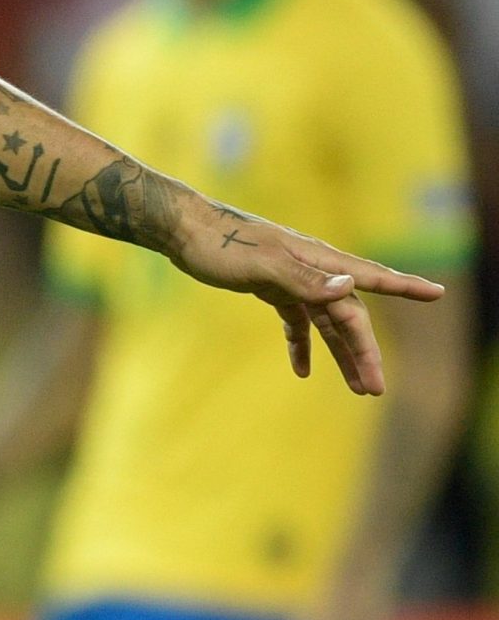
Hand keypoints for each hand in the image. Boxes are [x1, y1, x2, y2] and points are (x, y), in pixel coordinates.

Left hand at [165, 204, 443, 394]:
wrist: (181, 230)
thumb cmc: (219, 242)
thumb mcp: (260, 263)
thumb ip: (303, 278)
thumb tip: (349, 287)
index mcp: (317, 260)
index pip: (370, 278)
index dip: (404, 287)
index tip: (437, 294)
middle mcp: (311, 269)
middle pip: (349, 315)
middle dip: (365, 352)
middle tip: (374, 389)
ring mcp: (291, 278)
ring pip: (327, 323)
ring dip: (341, 354)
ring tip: (356, 388)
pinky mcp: (270, 287)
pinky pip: (296, 320)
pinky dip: (301, 344)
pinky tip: (301, 370)